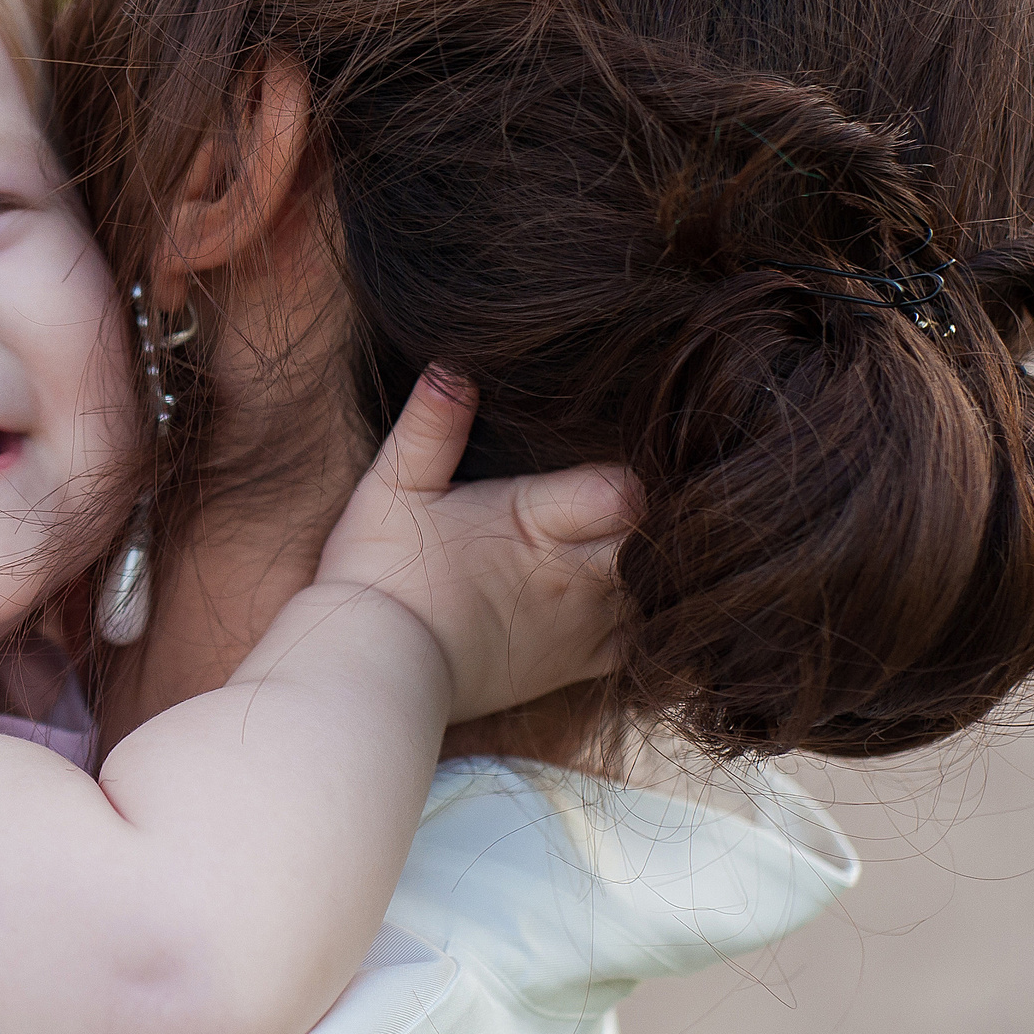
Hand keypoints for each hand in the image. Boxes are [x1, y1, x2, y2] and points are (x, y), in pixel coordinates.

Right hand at [311, 371, 632, 722]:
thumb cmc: (380, 570)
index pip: (627, 493)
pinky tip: (620, 597)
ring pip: (658, 590)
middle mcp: (576, 578)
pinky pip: (641, 642)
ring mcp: (583, 627)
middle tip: (628, 501)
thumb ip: (432, 424)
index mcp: (539, 522)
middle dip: (654, 519)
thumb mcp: (394, 484)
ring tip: (624, 543)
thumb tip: (454, 365)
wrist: (374, 667)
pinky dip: (644, 619)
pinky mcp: (577, 668)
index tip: (608, 465)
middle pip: (656, 541)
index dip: (629, 475)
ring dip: (651, 567)